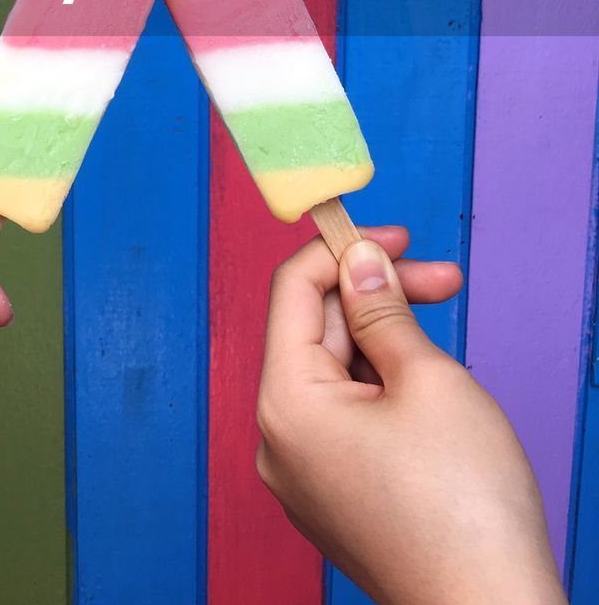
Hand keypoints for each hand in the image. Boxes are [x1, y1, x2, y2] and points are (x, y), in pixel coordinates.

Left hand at [256, 228, 564, 604]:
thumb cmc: (463, 505)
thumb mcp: (429, 379)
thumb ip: (383, 310)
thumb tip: (360, 262)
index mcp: (287, 403)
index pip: (293, 291)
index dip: (342, 250)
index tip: (397, 236)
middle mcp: (279, 440)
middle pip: (316, 331)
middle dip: (376, 296)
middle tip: (443, 279)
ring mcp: (303, 475)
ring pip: (335, 374)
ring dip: (384, 341)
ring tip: (444, 345)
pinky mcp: (333, 497)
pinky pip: (345, 417)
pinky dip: (381, 387)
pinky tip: (430, 391)